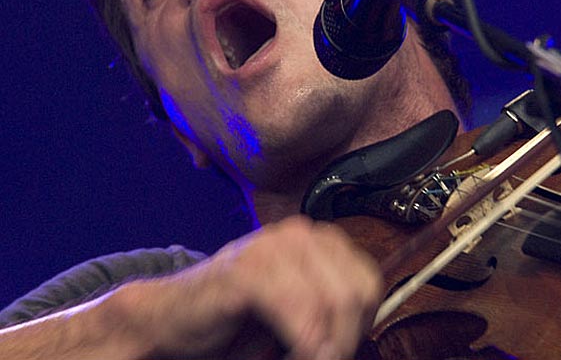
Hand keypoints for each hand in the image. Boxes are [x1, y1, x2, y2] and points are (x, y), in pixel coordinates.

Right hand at [119, 216, 382, 359]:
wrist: (171, 319)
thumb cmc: (235, 319)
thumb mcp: (297, 311)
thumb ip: (329, 311)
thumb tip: (362, 334)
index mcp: (317, 242)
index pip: (368, 281)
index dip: (362, 324)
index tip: (340, 350)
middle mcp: (299, 235)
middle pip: (355, 292)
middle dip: (345, 338)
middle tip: (325, 359)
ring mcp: (271, 248)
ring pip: (330, 301)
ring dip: (324, 345)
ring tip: (304, 358)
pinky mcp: (245, 270)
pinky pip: (294, 307)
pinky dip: (303, 341)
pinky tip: (296, 353)